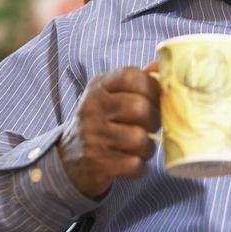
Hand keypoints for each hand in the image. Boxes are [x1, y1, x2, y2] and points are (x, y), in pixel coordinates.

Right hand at [57, 65, 160, 197]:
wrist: (69, 159)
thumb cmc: (102, 121)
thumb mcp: (112, 95)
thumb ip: (137, 80)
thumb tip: (161, 64)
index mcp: (98, 86)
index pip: (133, 76)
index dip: (153, 88)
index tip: (155, 100)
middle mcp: (92, 107)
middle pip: (141, 108)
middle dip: (154, 121)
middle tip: (149, 127)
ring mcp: (92, 135)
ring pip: (140, 139)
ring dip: (147, 147)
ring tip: (141, 147)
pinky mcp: (96, 163)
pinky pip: (135, 164)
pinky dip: (139, 167)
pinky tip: (132, 162)